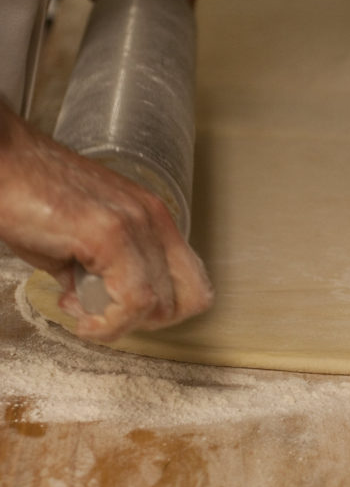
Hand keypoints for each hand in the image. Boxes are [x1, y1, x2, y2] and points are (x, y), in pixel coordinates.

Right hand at [0, 105, 212, 342]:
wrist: (1, 161)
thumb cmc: (27, 194)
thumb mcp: (79, 240)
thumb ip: (98, 272)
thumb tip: (94, 304)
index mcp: (152, 217)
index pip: (194, 282)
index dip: (163, 311)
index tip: (122, 312)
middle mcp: (153, 217)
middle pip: (190, 298)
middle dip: (146, 321)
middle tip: (104, 315)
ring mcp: (135, 224)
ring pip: (161, 304)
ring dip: (121, 325)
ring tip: (82, 312)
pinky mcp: (110, 234)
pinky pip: (133, 302)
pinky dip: (108, 325)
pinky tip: (81, 317)